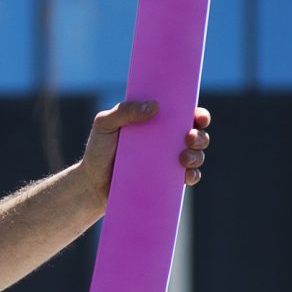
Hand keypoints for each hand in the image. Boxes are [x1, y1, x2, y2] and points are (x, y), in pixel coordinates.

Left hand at [80, 100, 210, 209]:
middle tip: (190, 137)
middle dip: (200, 135)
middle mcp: (166, 141)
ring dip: (198, 155)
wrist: (91, 184)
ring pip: (195, 156)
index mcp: (156, 123)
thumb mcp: (105, 125)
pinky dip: (193, 176)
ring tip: (184, 158)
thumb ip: (124, 111)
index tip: (199, 116)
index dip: (198, 114)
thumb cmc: (98, 151)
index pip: (183, 114)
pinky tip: (186, 175)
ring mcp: (168, 162)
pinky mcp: (166, 181)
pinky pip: (188, 178)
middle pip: (196, 134)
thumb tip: (154, 107)